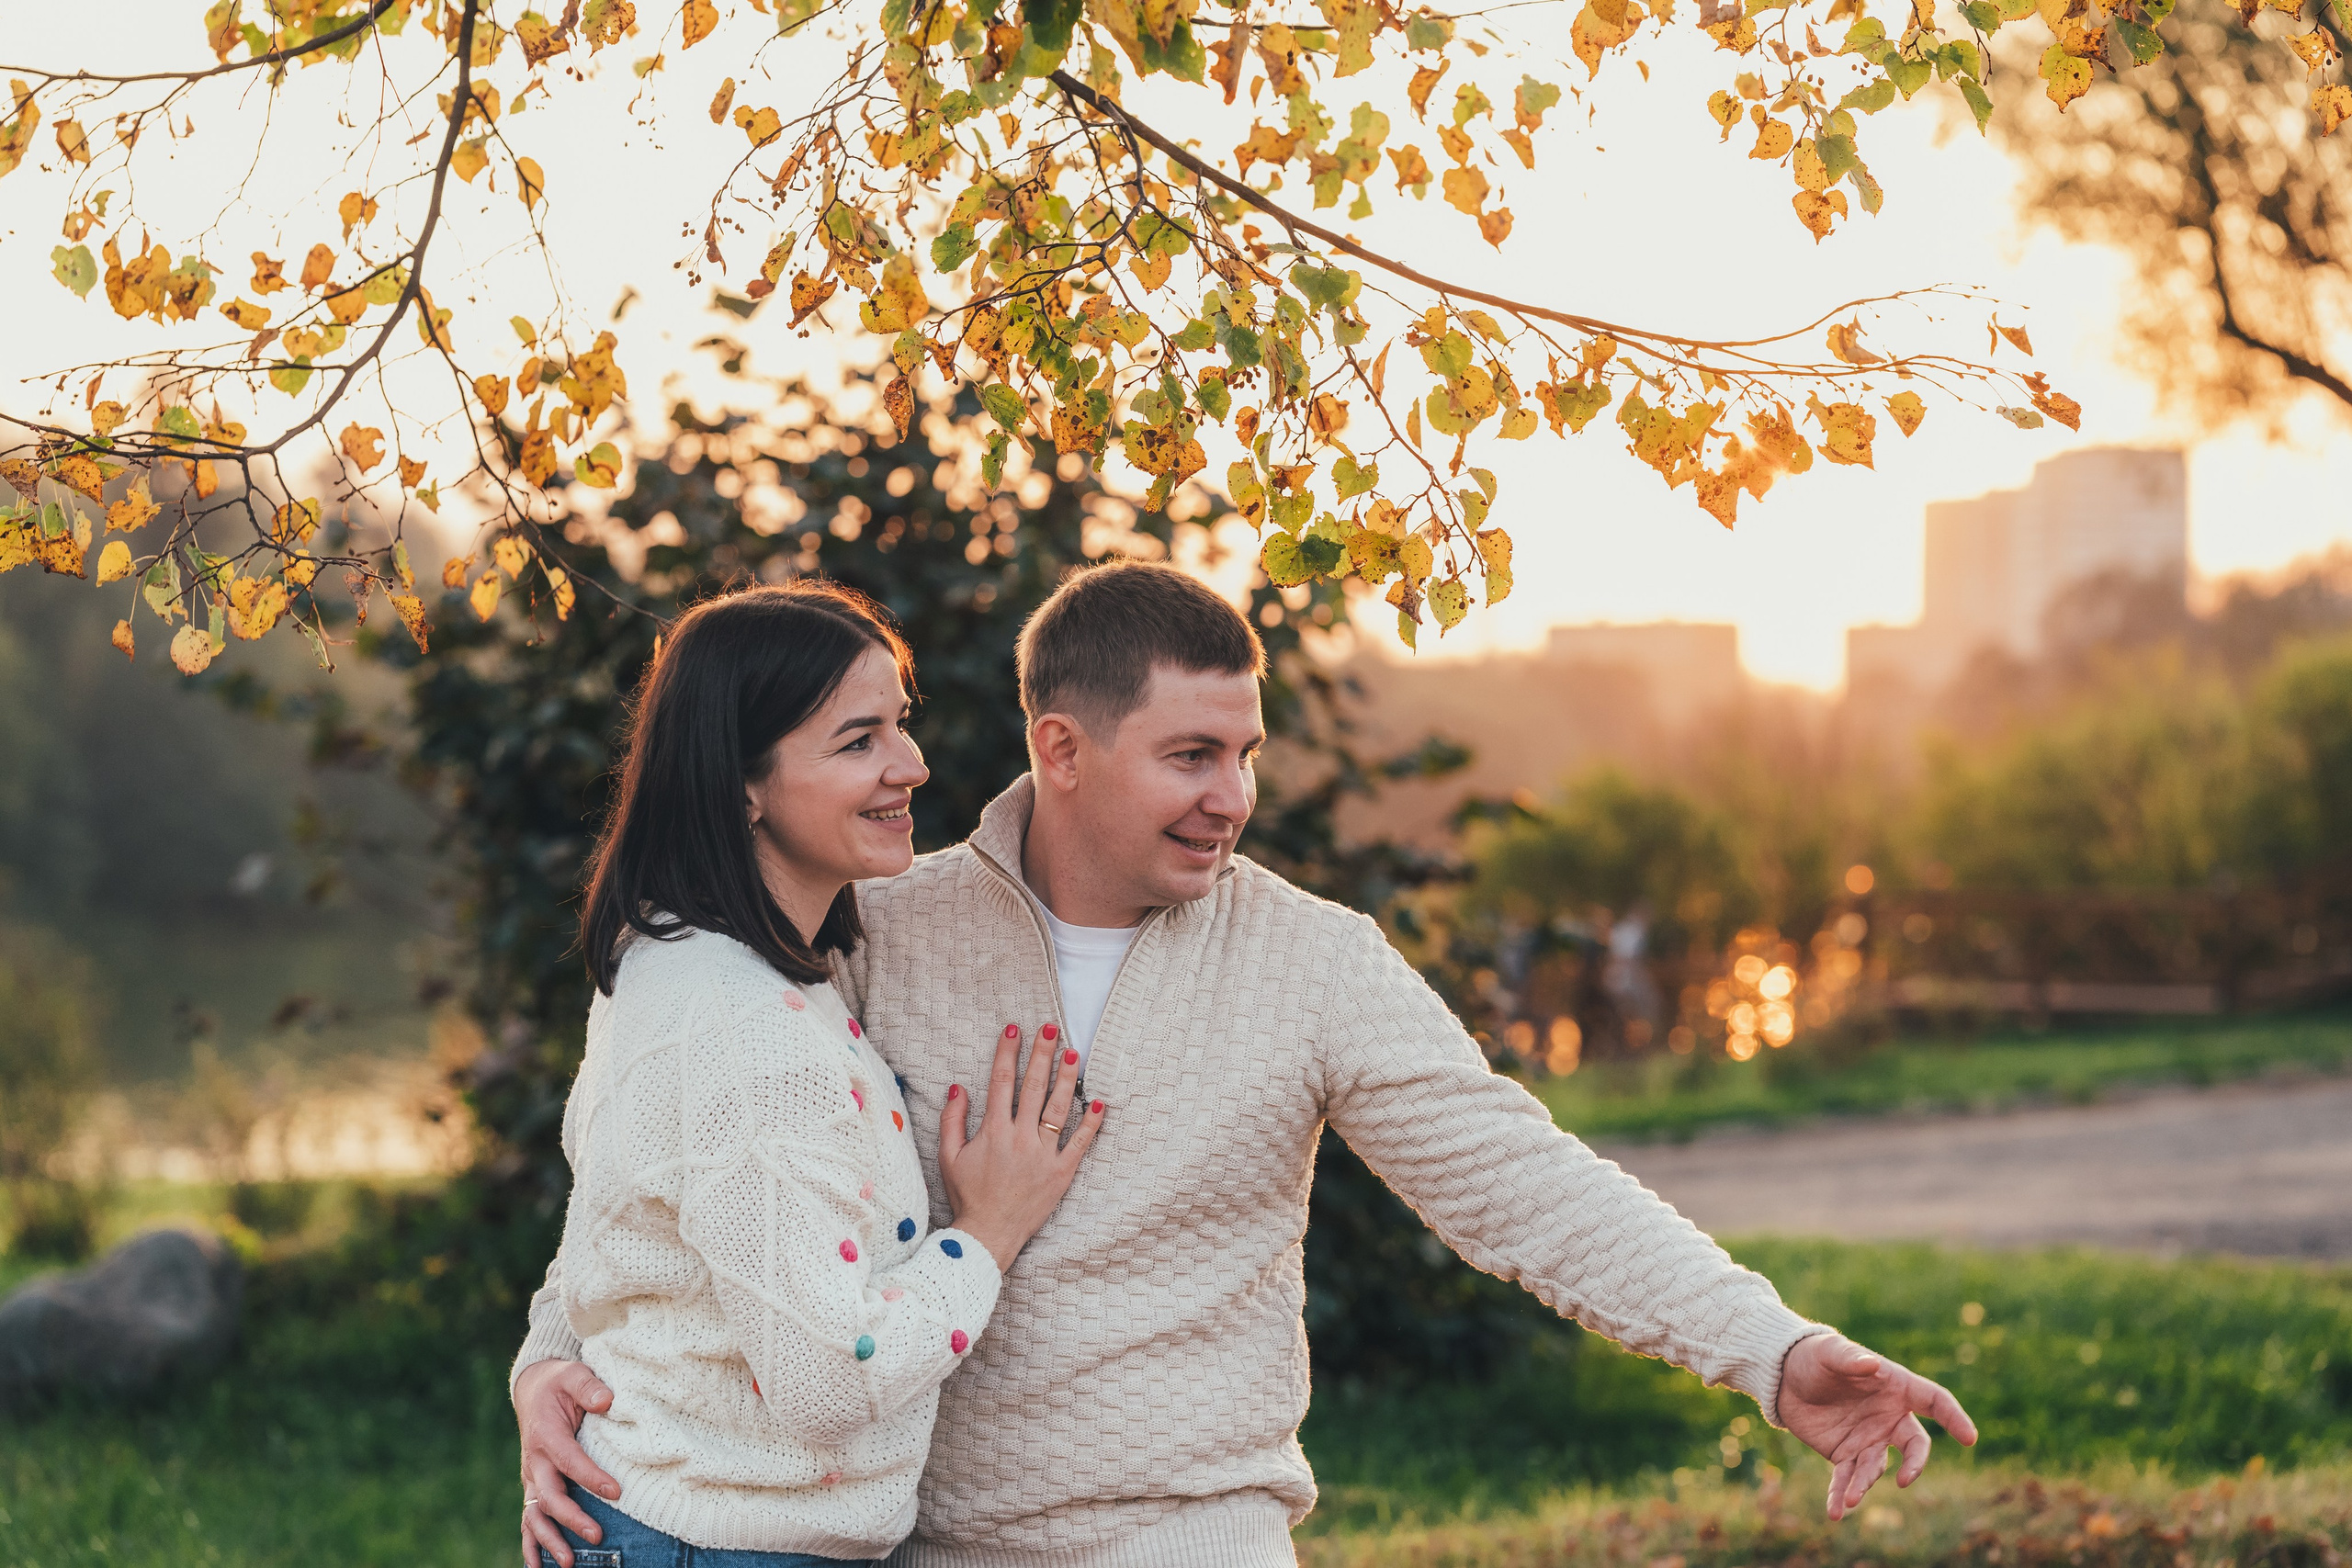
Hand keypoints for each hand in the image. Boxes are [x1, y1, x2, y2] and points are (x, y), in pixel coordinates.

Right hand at [515, 1358, 619, 1567]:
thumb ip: (589, 1386)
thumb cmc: (559, 1383)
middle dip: (572, 1519)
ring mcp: (532, 1477)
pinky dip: (531, 1545)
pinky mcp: (534, 1487)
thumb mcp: (573, 1375)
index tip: (616, 1492)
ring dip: (550, 1540)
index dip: (591, 1477)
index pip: (569, 1460)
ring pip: (535, 1515)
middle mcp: (535, 1461)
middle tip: (597, 1536)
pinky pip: (529, 1519)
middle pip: (550, 1496)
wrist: (533, 1390)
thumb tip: (608, 1400)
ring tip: (568, 1564)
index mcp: (547, 1434)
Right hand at [937, 1023, 1105, 1268]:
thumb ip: (952, 1120)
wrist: (988, 1234)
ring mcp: (1043, 1155)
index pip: (1001, 1082)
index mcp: (993, 1132)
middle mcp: (1020, 1138)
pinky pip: (1080, 1143)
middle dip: (1042, 1053)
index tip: (1014, 1029)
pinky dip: (1091, 1122)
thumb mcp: (949, 1157)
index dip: (1007, 1053)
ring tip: (1073, 1053)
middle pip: (1034, 1087)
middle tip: (1051, 1028)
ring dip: (1067, 1078)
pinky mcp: (1062, 1172)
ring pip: (1058, 1108)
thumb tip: (958, 1087)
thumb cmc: (968, 1196)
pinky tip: (1098, 1100)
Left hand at [1776, 1331, 1977, 1520]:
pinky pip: (1846, 1479)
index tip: (1969, 1438)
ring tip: (1851, 1500)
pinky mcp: (1844, 1454)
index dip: (1954, 1418)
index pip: (1934, 1402)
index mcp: (1896, 1387)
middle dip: (1914, 1464)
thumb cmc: (1814, 1356)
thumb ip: (1850, 1358)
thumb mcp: (1830, 1351)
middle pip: (1915, 1445)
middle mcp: (1889, 1418)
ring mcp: (1869, 1439)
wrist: (1784, 1376)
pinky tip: (1835, 1512)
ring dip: (1865, 1485)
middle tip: (1905, 1479)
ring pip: (1876, 1468)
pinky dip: (1840, 1496)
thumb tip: (1874, 1365)